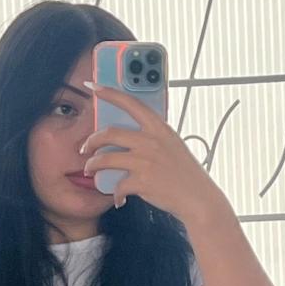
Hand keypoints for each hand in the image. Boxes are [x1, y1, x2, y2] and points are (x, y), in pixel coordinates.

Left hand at [80, 81, 224, 219]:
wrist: (199, 198)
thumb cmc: (186, 173)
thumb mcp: (173, 145)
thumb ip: (153, 137)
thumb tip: (130, 136)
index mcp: (159, 128)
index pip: (131, 103)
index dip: (110, 93)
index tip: (93, 86)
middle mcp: (151, 141)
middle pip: (109, 133)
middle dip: (91, 141)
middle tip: (85, 148)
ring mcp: (145, 161)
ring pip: (105, 159)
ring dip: (92, 165)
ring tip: (90, 170)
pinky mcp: (142, 181)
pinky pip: (117, 186)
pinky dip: (115, 194)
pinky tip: (119, 199)